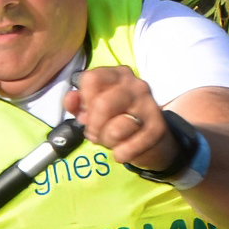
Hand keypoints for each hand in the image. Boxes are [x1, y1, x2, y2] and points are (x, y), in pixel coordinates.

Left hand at [63, 66, 181, 172]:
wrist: (150, 138)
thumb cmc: (116, 118)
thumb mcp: (92, 109)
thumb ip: (77, 103)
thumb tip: (70, 98)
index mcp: (117, 75)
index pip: (91, 79)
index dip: (84, 100)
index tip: (89, 111)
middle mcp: (135, 85)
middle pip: (102, 105)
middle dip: (93, 126)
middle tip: (97, 132)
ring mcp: (149, 105)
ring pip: (116, 129)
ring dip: (107, 141)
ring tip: (112, 139)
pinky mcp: (157, 128)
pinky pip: (128, 148)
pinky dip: (121, 154)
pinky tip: (124, 150)